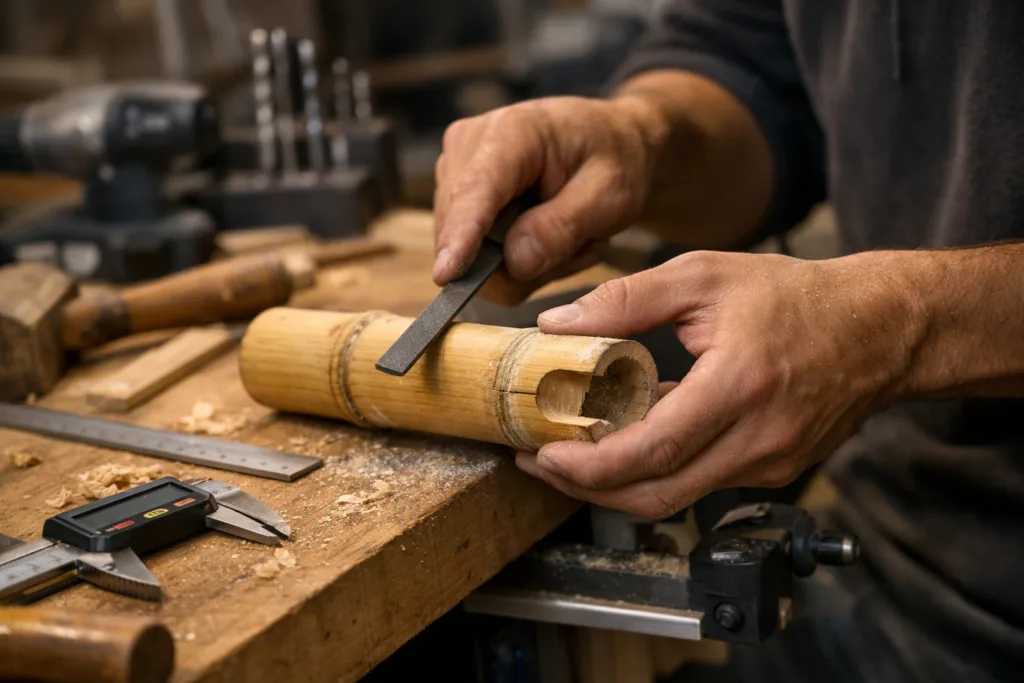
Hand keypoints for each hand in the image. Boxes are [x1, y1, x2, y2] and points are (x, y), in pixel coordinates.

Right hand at [433, 96, 660, 303]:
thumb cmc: (612, 158)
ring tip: (567, 235)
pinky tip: (546, 238)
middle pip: (467, 234)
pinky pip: (474, 261)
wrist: (607, 142)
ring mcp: (454, 173)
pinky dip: (514, 263)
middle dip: (521, 260)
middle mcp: (467, 147)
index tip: (445, 275)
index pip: (475, 192)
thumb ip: (563, 226)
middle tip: (579, 243)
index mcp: (511, 132)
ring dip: (522, 263)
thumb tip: (515, 261)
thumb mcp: (610, 193)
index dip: (460, 235)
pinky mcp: (454, 200)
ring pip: (470, 256)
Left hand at [516, 250, 921, 518]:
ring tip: (574, 454)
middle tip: (542, 463)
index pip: (650, 452)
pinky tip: (630, 442)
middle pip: (656, 495)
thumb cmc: (795, 297)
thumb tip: (557, 323)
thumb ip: (627, 298)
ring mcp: (770, 463)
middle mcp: (757, 439)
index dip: (587, 467)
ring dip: (618, 485)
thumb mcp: (704, 276)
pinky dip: (658, 471)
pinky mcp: (774, 471)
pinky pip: (702, 482)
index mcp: (738, 387)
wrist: (879, 328)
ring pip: (676, 498)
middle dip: (587, 490)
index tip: (542, 455)